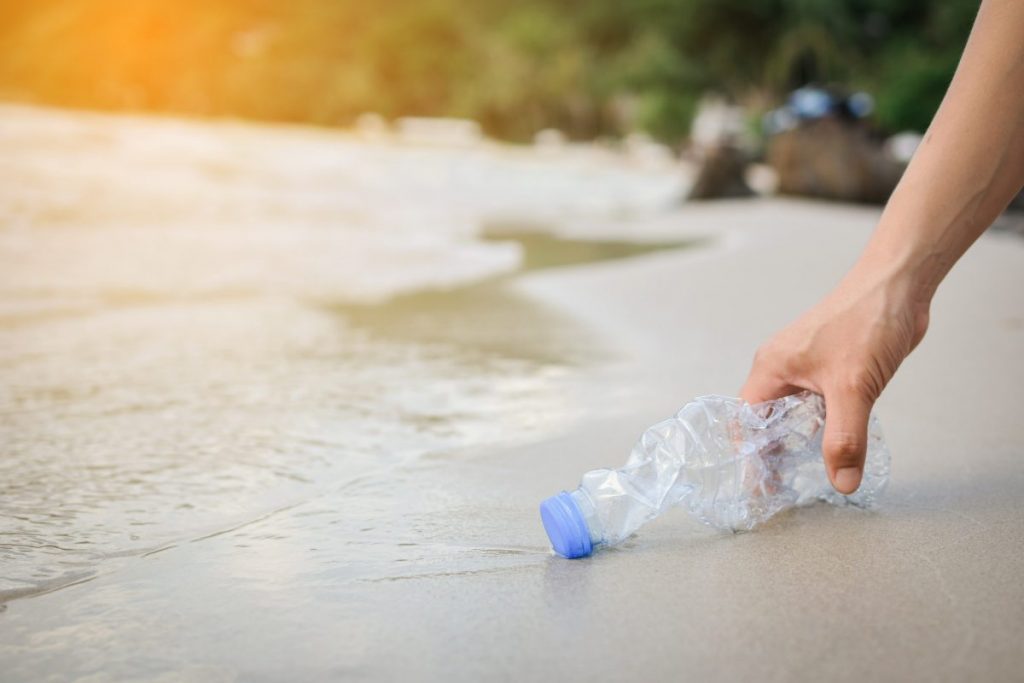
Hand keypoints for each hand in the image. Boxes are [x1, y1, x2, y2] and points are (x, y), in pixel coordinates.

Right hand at [740, 263, 930, 492]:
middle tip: (784, 489)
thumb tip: (841, 482)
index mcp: (771, 368)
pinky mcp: (831, 367)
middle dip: (771, 453)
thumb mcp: (852, 387)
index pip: (746, 421)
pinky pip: (817, 405)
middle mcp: (782, 368)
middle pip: (765, 420)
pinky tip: (836, 445)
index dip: (751, 455)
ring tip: (805, 474)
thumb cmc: (866, 321)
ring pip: (793, 414)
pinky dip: (822, 427)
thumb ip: (844, 439)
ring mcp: (807, 367)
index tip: (762, 488)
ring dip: (799, 441)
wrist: (900, 285)